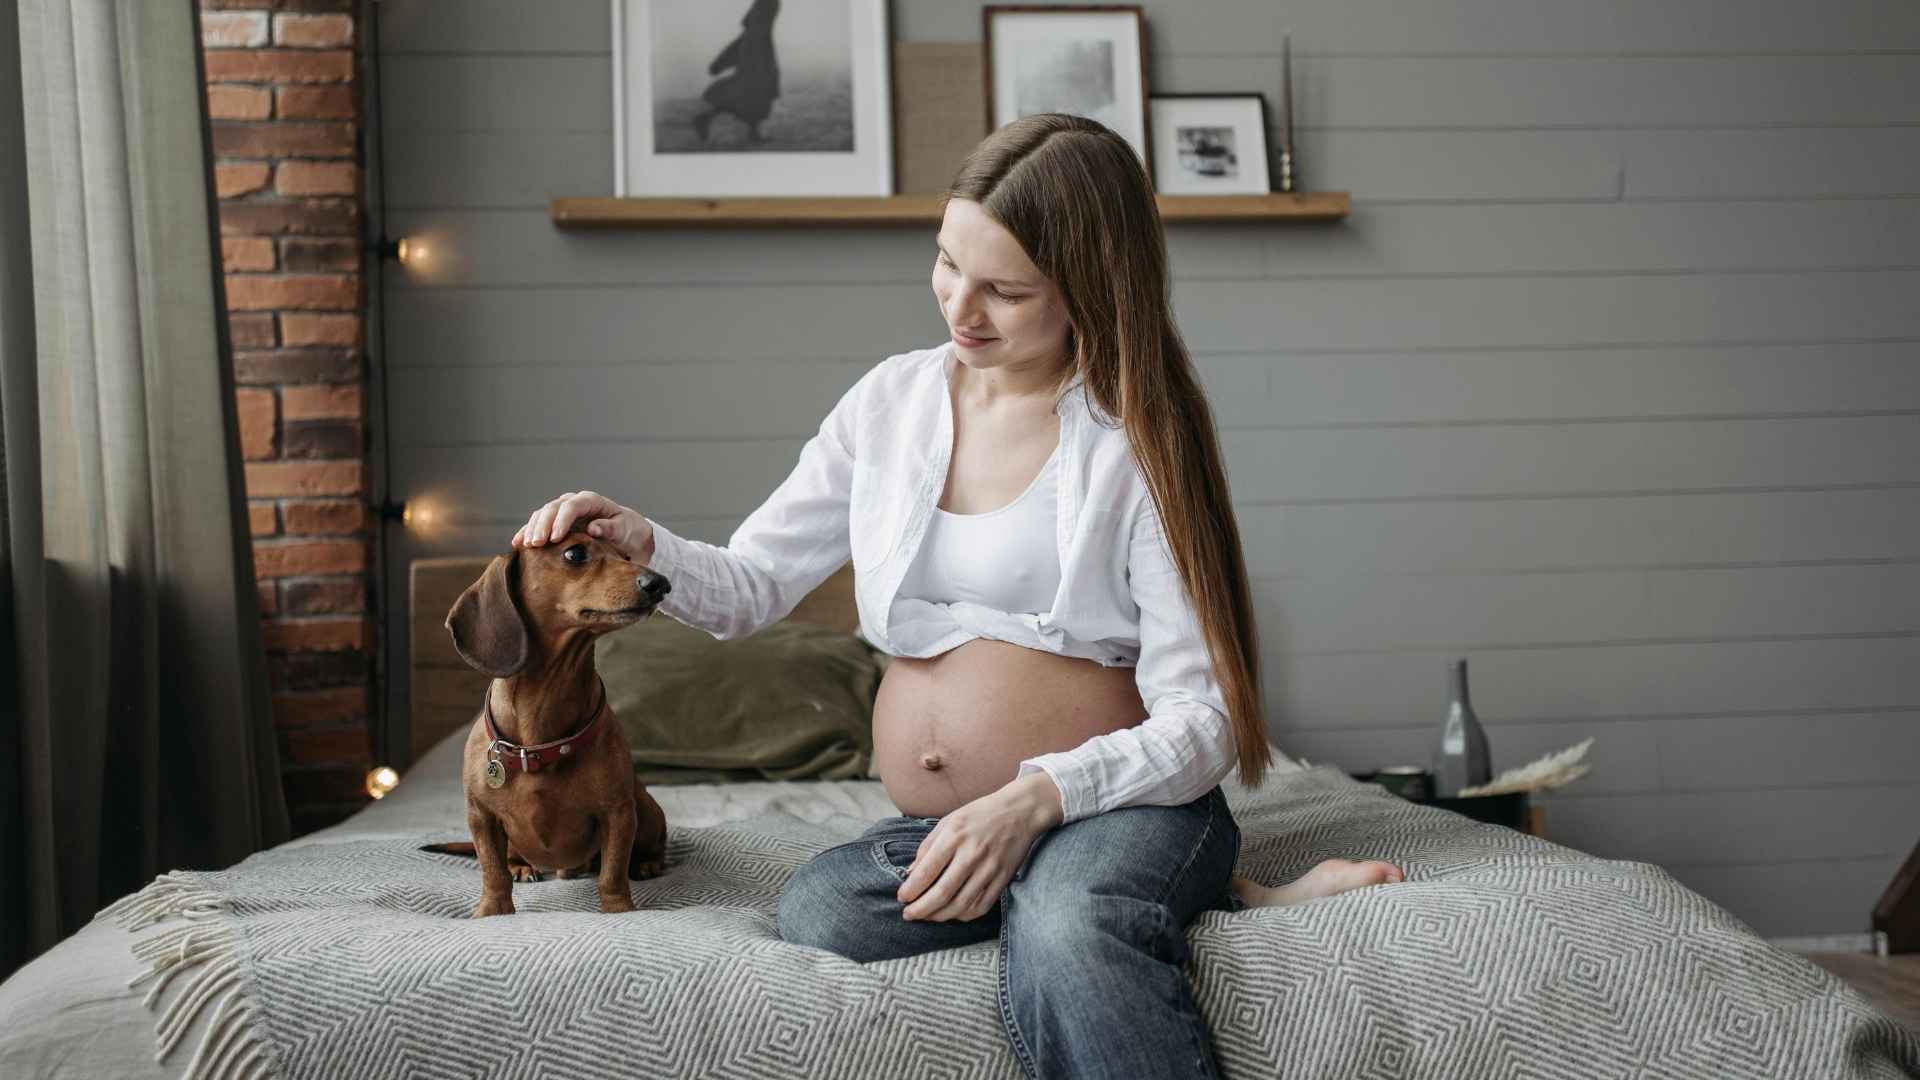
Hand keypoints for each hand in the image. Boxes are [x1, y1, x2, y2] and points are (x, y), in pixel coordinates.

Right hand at [510, 490, 650, 559]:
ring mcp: (562, 511)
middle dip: (543, 526)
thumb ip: (610, 528)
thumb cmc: (626, 529)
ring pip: (542, 514)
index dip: (561, 521)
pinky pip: (538, 524)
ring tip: (527, 545)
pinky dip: (527, 532)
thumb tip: (593, 528)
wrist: (625, 532)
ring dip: (533, 529)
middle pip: (552, 509)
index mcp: (591, 501)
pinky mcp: (556, 522)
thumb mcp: (623, 529)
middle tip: (537, 544)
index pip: (572, 506)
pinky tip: (517, 543)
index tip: (555, 538)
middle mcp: (573, 502)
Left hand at [897, 772, 1063, 921]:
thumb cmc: (980, 814)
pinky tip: (953, 914)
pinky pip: (981, 906)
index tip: (902, 897)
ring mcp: (989, 868)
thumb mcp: (949, 821)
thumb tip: (910, 873)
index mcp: (954, 836)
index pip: (927, 871)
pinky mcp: (1003, 879)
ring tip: (927, 917)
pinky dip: (964, 915)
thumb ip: (928, 846)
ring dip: (940, 916)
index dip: (911, 889)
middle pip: (942, 893)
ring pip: (961, 905)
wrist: (1021, 811)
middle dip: (921, 909)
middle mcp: (972, 854)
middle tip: (909, 915)